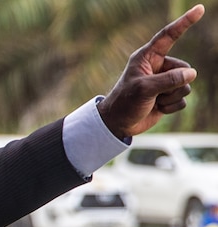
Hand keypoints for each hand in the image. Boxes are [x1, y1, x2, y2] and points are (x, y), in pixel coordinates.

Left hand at [98, 4, 203, 138]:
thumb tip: (191, 74)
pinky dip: (171, 107)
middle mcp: (158, 67)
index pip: (168, 36)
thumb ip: (168, 80)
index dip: (184, 23)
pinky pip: (182, 100)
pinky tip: (157, 108)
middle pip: (184, 69)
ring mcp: (164, 82)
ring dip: (171, 97)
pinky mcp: (168, 96)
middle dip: (174, 84)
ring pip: (186, 85)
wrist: (118, 124)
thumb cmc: (125, 102)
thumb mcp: (144, 89)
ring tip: (154, 101)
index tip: (199, 9)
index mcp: (147, 57)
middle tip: (154, 93)